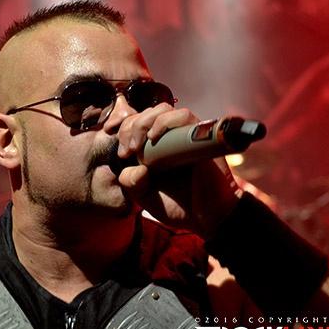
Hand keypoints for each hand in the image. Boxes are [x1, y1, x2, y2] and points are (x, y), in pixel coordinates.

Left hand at [116, 103, 240, 237]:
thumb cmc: (180, 206)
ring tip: (137, 146)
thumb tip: (134, 167)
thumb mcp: (144, 197)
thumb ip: (131, 183)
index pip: (137, 121)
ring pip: (163, 109)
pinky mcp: (202, 137)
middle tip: (126, 151)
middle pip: (147, 112)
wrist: (207, 219)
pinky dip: (165, 121)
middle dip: (129, 127)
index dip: (124, 130)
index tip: (121, 153)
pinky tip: (154, 138)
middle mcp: (171, 137)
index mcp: (156, 146)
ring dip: (144, 122)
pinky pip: (184, 116)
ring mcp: (186, 135)